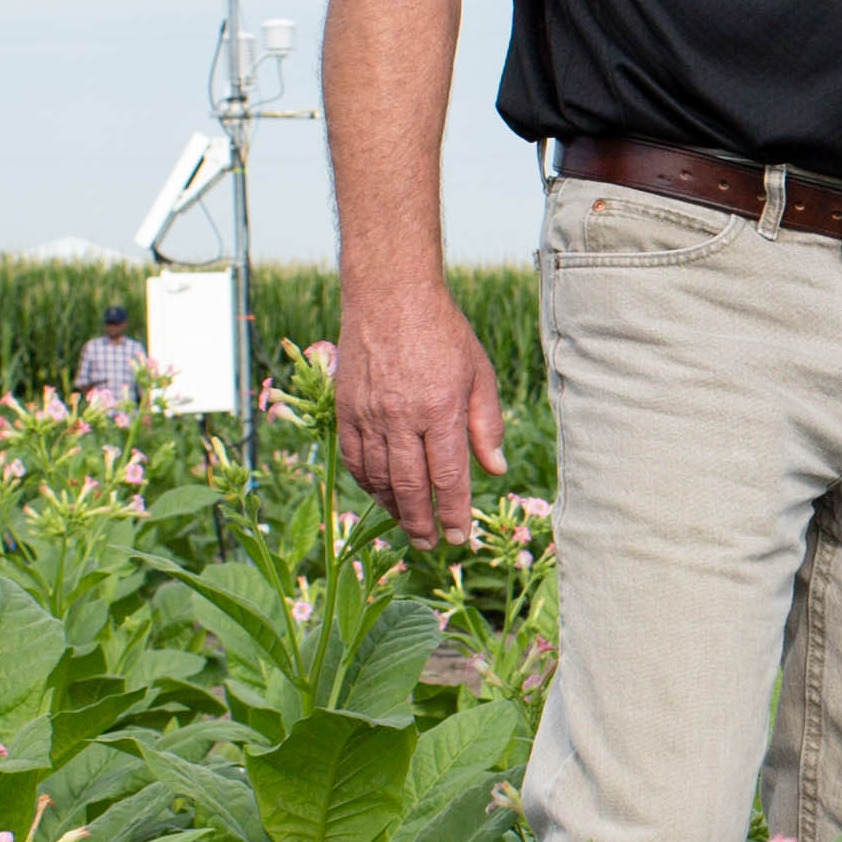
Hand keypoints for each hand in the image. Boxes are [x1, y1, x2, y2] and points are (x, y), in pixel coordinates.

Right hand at [335, 286, 510, 545]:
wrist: (389, 295)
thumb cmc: (442, 333)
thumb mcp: (479, 373)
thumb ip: (487, 425)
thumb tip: (495, 471)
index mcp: (440, 409)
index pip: (449, 477)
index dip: (454, 513)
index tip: (459, 538)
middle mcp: (402, 417)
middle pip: (411, 487)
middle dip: (423, 523)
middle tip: (432, 545)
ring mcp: (369, 414)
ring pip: (380, 477)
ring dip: (395, 508)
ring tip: (410, 526)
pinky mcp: (346, 408)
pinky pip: (354, 458)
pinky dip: (367, 483)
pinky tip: (381, 494)